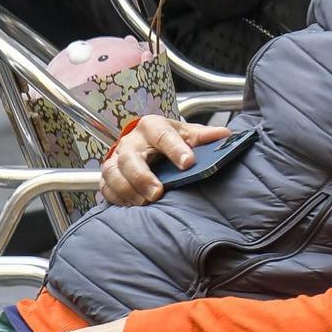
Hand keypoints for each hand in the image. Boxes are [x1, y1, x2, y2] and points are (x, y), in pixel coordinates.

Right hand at [100, 115, 231, 205]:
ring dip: (127, 189)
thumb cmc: (167, 138)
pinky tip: (130, 205)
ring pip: (113, 172)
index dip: (176, 149)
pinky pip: (106, 187)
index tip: (189, 162)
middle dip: (142, 177)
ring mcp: (116, 158)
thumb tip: (225, 135)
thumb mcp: (185, 133)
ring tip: (144, 202)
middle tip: (158, 193)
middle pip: (130, 158)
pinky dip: (116, 197)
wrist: (143, 141)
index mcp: (152, 126)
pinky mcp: (108, 174)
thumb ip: (202, 136)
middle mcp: (131, 141)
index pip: (163, 135)